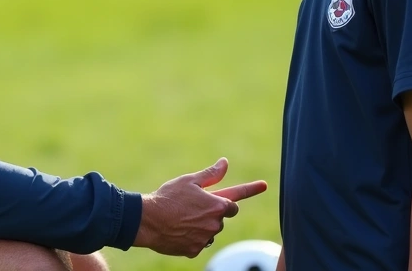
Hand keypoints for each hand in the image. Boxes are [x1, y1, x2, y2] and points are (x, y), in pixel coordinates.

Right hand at [133, 157, 267, 257]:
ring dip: (202, 225)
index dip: (248, 190)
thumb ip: (211, 174)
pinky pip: (198, 243)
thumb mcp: (190, 181)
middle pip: (220, 217)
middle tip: (192, 207)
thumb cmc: (168, 197)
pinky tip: (178, 230)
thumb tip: (225, 163)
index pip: (236, 200)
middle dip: (211, 212)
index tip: (263, 185)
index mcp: (217, 205)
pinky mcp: (195, 250)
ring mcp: (206, 238)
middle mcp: (215, 223)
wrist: (148, 220)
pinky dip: (191, 237)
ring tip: (182, 218)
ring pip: (210, 231)